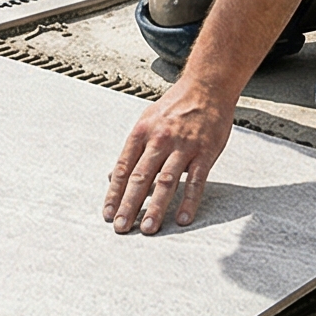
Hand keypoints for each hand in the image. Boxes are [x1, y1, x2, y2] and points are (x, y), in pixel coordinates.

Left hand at [103, 76, 234, 233]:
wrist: (207, 86)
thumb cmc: (176, 106)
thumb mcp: (146, 121)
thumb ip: (132, 151)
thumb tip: (113, 177)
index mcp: (142, 133)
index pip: (124, 169)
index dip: (114, 193)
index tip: (108, 214)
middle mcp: (159, 140)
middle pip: (141, 178)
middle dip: (129, 205)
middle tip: (121, 228)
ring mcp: (183, 146)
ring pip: (167, 182)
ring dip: (156, 207)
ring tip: (148, 228)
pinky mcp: (205, 152)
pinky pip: (196, 180)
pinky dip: (189, 201)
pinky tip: (182, 218)